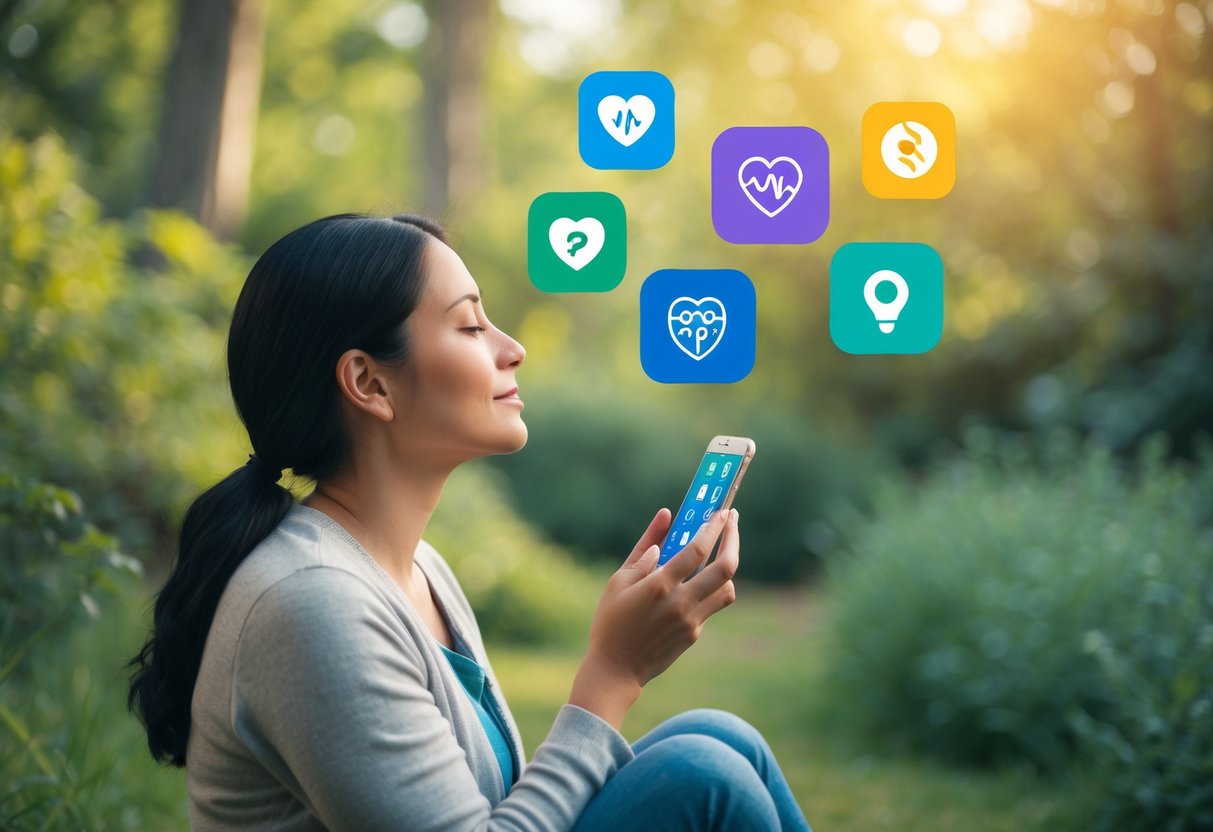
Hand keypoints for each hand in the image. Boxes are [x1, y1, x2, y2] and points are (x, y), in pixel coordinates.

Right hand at [569, 507, 739, 727]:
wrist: (616, 670)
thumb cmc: (611, 621)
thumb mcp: (619, 580)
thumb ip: (644, 547)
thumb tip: (666, 518)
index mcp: (660, 585)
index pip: (697, 549)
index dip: (714, 527)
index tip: (723, 512)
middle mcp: (682, 602)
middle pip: (726, 567)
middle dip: (733, 539)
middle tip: (732, 522)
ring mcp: (692, 620)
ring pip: (727, 588)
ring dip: (727, 567)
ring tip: (719, 552)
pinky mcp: (694, 633)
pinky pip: (712, 605)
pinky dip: (710, 588)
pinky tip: (697, 581)